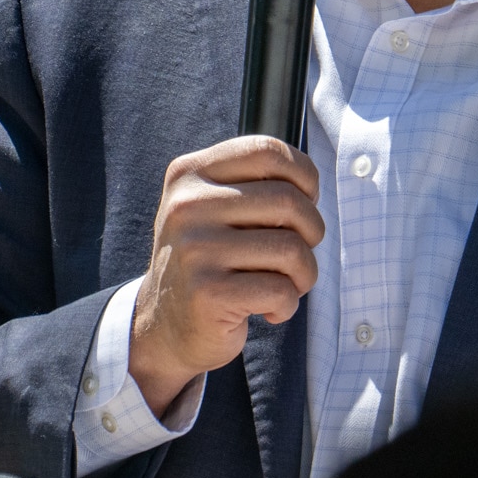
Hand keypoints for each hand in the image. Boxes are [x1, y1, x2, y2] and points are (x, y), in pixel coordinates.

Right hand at [129, 135, 323, 413]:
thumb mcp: (216, 208)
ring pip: (292, 249)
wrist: (165, 326)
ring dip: (303, 275)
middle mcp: (186, 206)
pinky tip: (267, 310)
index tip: (306, 202)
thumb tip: (310, 186)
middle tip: (297, 255)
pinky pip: (281, 291)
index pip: (266, 151)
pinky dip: (287, 305)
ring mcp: (195, 250)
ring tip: (284, 285)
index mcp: (189, 174)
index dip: (304, 176)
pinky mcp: (207, 293)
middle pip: (289, 201)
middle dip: (312, 231)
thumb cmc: (209, 260)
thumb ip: (255, 185)